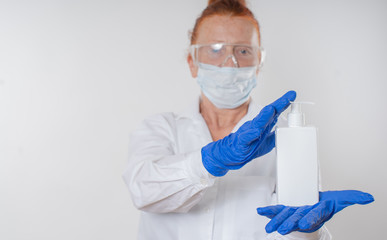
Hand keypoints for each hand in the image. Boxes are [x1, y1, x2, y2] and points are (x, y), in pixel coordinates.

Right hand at [201, 90, 296, 176]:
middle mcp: (256, 127)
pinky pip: (246, 138)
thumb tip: (285, 129)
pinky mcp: (241, 142)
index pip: (274, 113)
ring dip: (265, 116)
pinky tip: (257, 131)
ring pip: (258, 124)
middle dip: (277, 106)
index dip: (283, 104)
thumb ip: (275, 135)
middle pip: (268, 114)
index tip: (292, 95)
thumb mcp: (265, 142)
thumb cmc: (246, 146)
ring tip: (271, 109)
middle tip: (286, 99)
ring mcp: (248, 133)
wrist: (229, 154)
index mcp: (262, 126)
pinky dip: (251, 134)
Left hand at [257, 190, 373, 234]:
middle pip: (297, 219)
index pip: (314, 216)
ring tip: (269, 228)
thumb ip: (352, 197)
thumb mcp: (340, 199)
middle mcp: (305, 215)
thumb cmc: (325, 204)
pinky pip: (275, 210)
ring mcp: (294, 214)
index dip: (310, 219)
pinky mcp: (285, 210)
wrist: (314, 207)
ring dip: (276, 221)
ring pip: (285, 216)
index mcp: (318, 213)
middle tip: (282, 230)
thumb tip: (368, 198)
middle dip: (289, 224)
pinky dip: (267, 211)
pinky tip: (260, 211)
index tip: (305, 224)